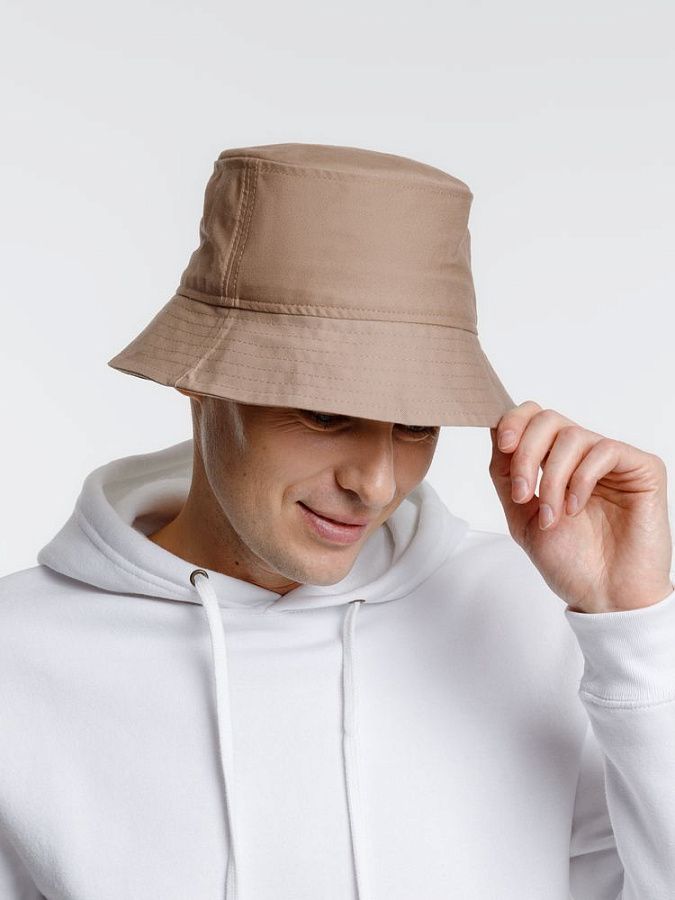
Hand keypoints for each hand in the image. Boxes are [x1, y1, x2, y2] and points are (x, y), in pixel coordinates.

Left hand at [489, 401, 673, 613]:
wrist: (604, 595)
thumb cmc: (570, 561)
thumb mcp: (520, 515)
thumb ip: (506, 473)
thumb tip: (495, 430)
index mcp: (556, 463)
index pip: (533, 418)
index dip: (514, 422)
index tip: (503, 446)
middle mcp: (583, 456)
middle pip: (548, 419)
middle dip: (526, 454)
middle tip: (522, 493)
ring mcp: (613, 461)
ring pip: (572, 435)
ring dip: (552, 478)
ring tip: (552, 516)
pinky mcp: (642, 468)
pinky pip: (605, 450)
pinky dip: (582, 479)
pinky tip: (576, 508)